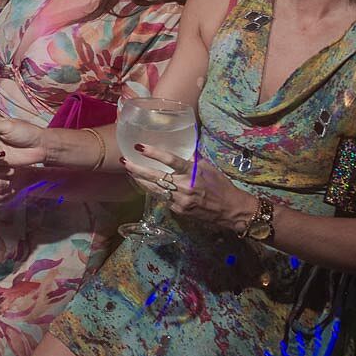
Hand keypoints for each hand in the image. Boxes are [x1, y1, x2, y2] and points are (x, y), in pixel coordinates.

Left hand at [124, 144, 251, 229]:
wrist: (230, 210)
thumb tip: (182, 145)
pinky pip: (161, 198)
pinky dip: (152, 190)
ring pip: (154, 189)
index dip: (154, 153)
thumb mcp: (209, 167)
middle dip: (137, 170)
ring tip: (130, 172)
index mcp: (192, 173)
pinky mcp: (178, 210)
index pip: (170, 160)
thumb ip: (192, 158)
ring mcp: (180, 200)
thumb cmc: (220, 185)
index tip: (139, 147)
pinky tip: (145, 184)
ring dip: (140, 180)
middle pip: (155, 177)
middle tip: (125, 162)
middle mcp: (184, 187)